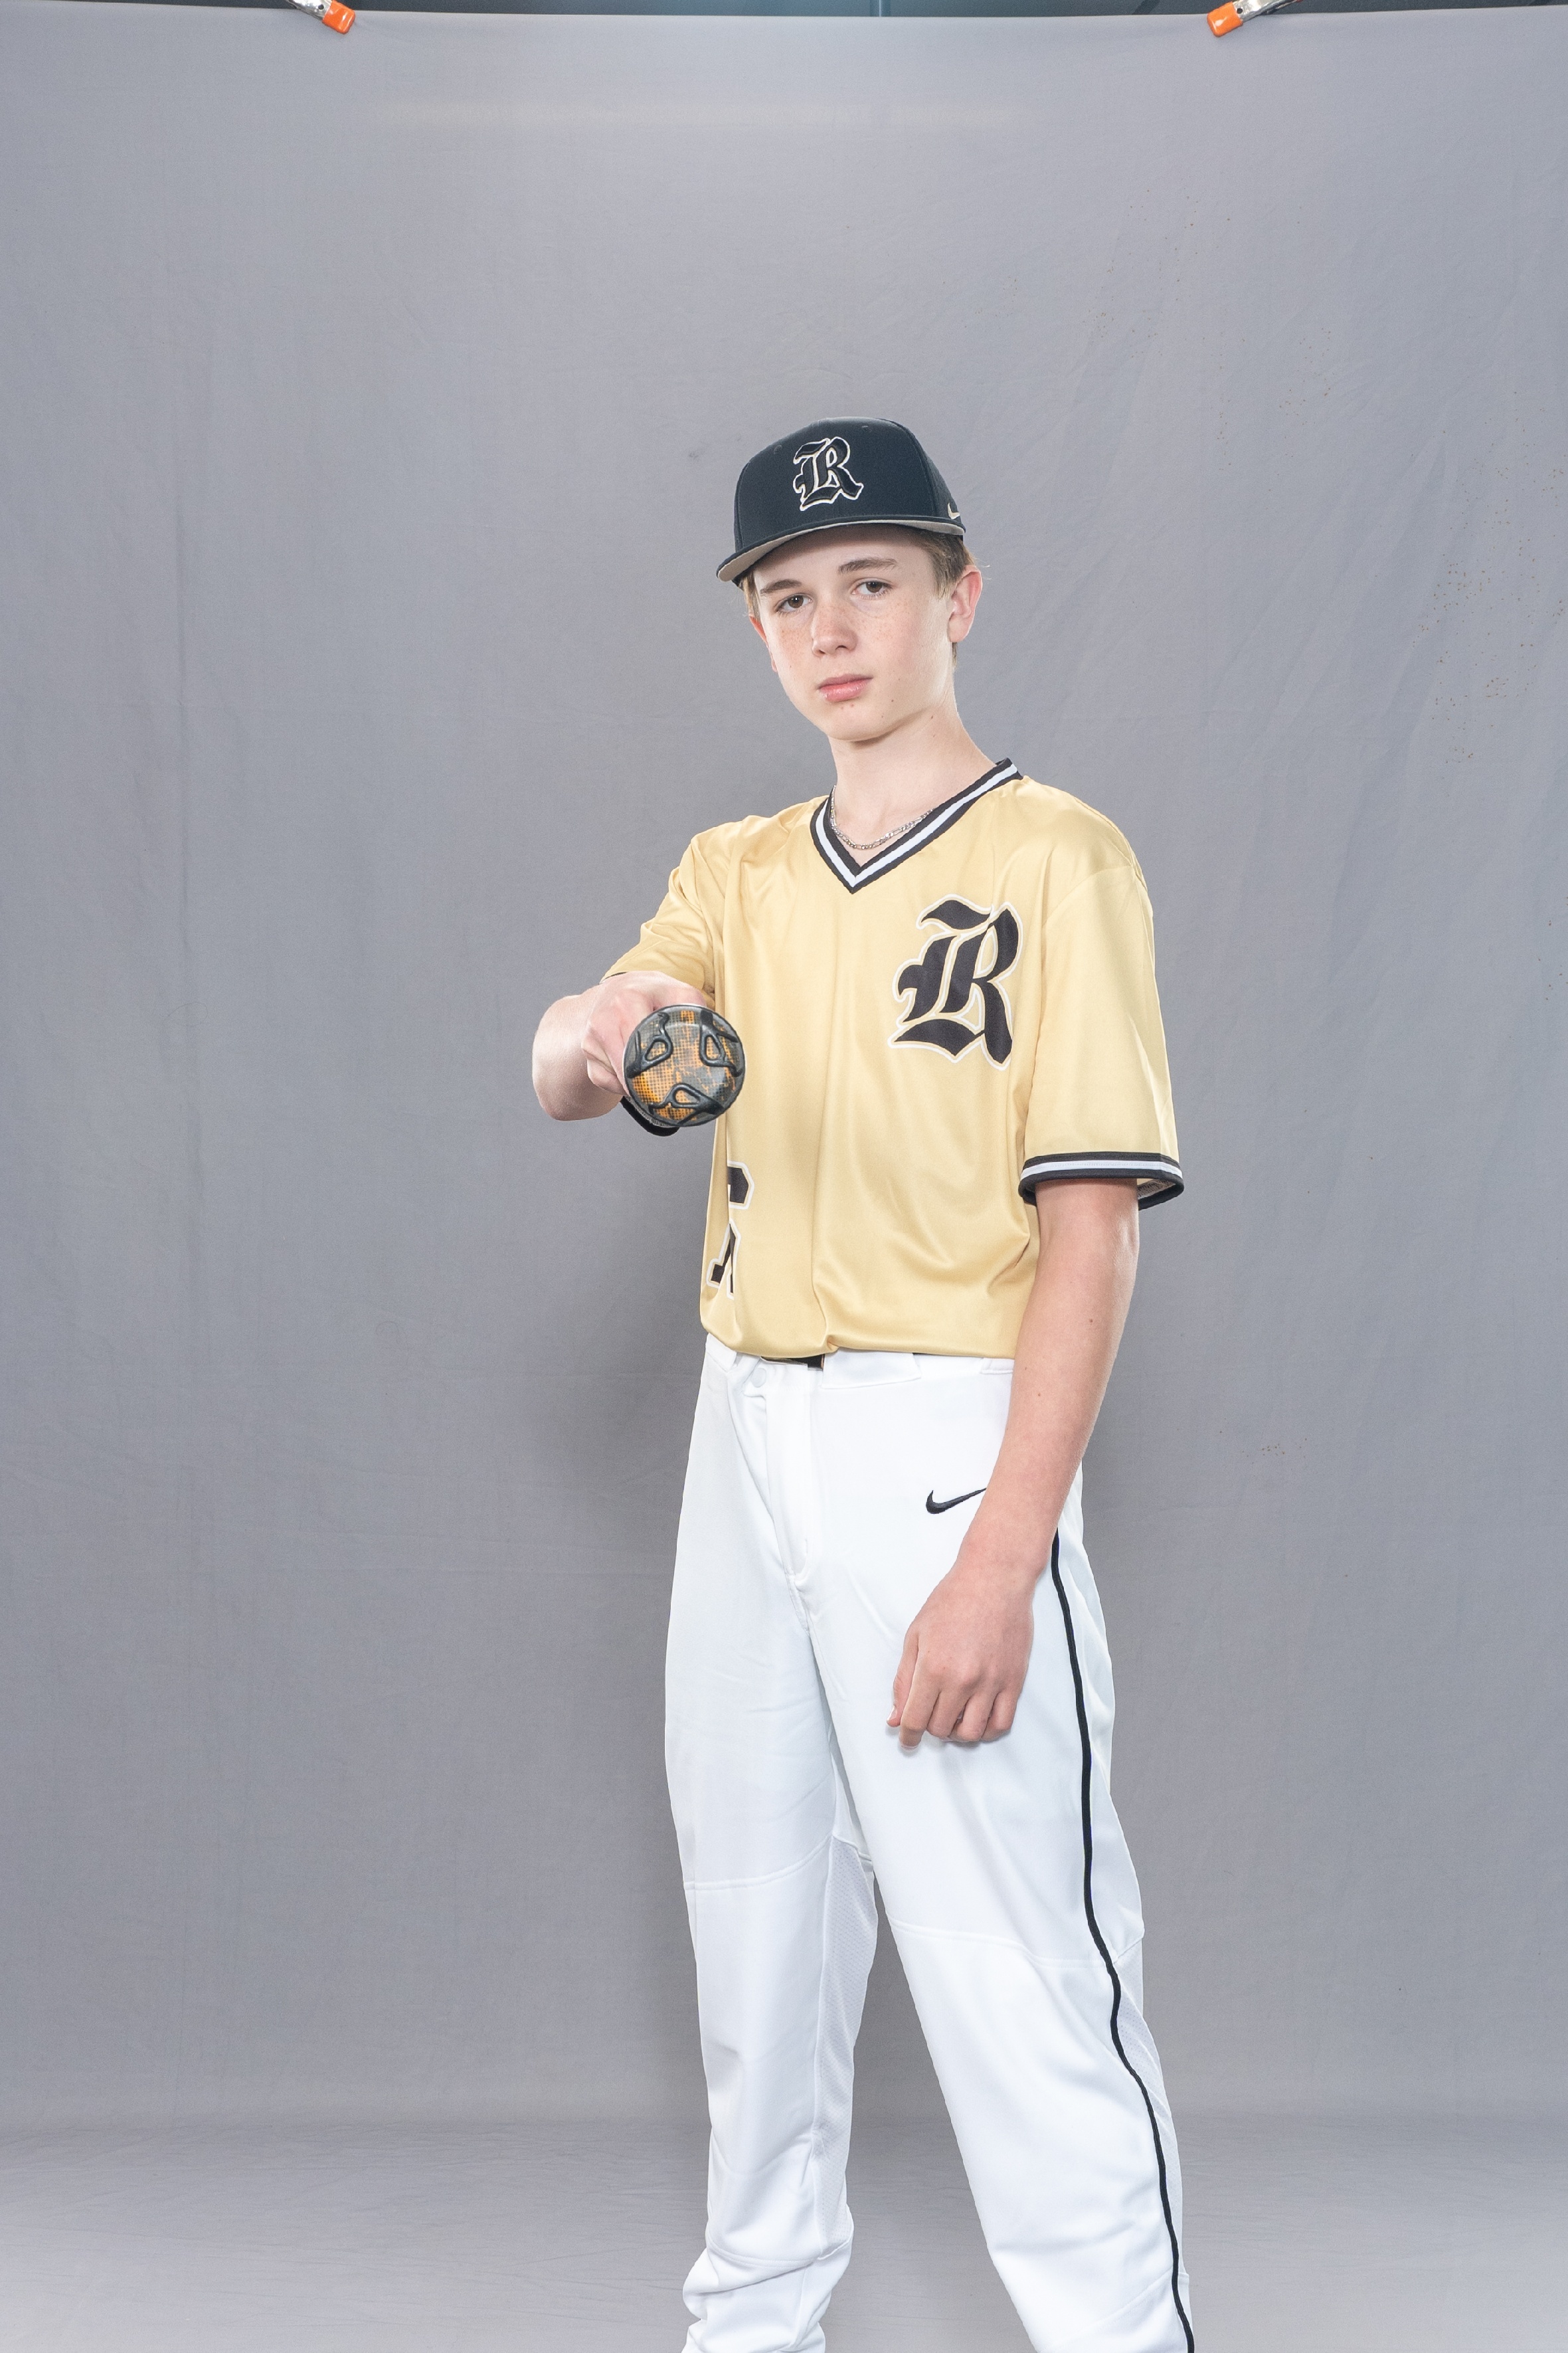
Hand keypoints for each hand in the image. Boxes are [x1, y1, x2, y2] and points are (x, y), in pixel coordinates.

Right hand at [579, 972, 708, 1098]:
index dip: (658, 1063)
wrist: (613, 991)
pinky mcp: (587, 1055)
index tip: (673, 1074)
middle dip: (649, 1079)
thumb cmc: (649, 994)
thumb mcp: (676, 991)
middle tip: (667, 1086)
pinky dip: (621, 1085)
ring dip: (636, 1083)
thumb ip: (694, 1008)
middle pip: (629, 1066)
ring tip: (651, 1074)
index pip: (641, 1041)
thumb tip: (712, 1035)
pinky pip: (605, 1082)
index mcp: (628, 999)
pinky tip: (632, 1074)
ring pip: (617, 1078)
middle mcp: (605, 1018)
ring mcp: (592, 1038)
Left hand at [888, 1539, 1037, 1748]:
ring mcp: (991, 1682)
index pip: (914, 1720)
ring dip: (958, 1732)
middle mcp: (962, 1680)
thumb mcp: (916, 1635)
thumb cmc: (952, 1601)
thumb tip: (895, 1717)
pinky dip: (987, 1729)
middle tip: (930, 1713)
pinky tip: (977, 1716)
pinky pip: (1001, 1724)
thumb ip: (904, 1680)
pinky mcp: (1013, 1681)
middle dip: (930, 1727)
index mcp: (933, 1667)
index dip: (907, 1736)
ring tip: (954, 1715)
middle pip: (941, 1729)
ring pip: (971, 1733)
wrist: (994, 1579)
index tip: (906, 1740)